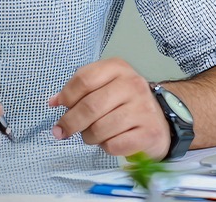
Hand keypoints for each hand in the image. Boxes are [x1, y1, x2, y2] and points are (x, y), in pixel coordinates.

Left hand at [48, 57, 170, 159]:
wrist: (162, 119)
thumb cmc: (125, 102)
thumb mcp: (104, 86)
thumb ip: (79, 91)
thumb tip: (53, 101)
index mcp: (118, 68)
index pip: (84, 79)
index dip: (67, 96)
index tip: (58, 106)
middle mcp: (133, 84)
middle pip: (90, 106)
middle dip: (70, 122)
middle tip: (62, 131)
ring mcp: (143, 109)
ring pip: (100, 128)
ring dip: (89, 137)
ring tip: (93, 135)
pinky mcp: (149, 133)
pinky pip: (114, 145)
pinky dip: (106, 147)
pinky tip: (110, 141)